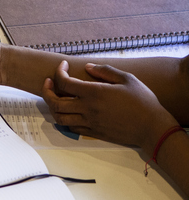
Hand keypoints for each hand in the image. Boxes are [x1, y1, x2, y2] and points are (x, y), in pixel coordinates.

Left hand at [44, 61, 179, 150]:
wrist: (152, 127)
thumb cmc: (143, 101)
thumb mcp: (127, 79)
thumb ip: (105, 71)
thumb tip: (87, 67)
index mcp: (94, 93)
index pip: (64, 82)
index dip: (58, 72)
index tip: (63, 66)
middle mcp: (87, 109)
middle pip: (54, 102)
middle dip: (46, 90)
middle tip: (49, 82)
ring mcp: (89, 123)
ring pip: (59, 117)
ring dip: (53, 106)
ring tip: (56, 97)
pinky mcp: (93, 133)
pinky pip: (71, 128)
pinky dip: (65, 119)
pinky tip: (69, 111)